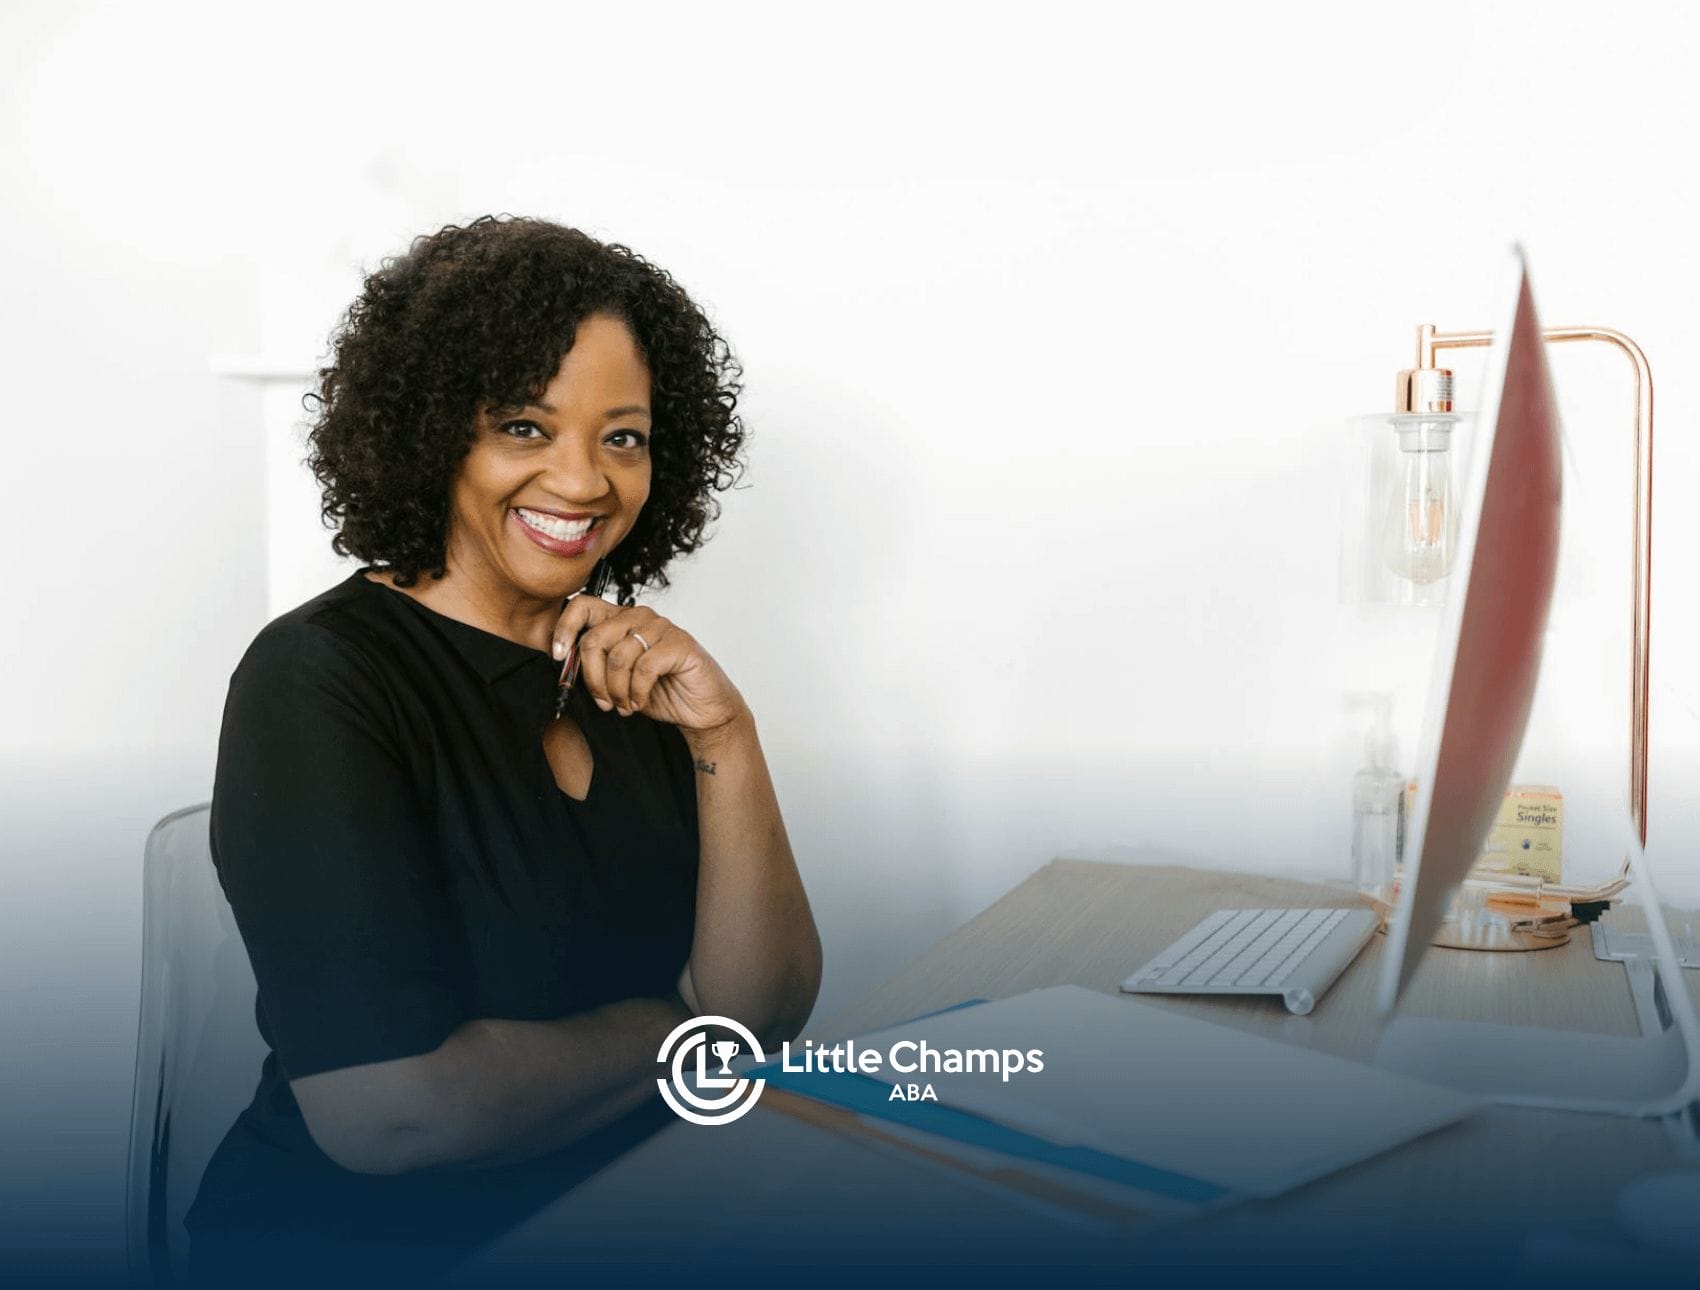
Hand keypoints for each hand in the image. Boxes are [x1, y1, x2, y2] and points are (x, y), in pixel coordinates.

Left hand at [553, 597, 748, 736]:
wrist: (702, 710)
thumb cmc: (661, 692)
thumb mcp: (618, 679)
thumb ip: (596, 665)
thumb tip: (563, 663)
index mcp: (621, 620)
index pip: (583, 605)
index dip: (564, 629)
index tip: (558, 657)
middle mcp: (640, 617)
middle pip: (594, 638)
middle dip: (592, 679)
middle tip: (603, 701)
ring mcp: (661, 628)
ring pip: (617, 657)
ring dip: (616, 691)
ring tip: (624, 706)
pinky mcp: (679, 644)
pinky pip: (643, 668)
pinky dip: (637, 692)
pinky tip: (640, 703)